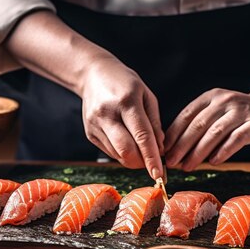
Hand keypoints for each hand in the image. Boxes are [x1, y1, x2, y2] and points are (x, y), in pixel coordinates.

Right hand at [79, 56, 163, 178]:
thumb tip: (160, 148)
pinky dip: (123, 153)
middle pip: (126, 151)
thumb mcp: (146, 95)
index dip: (151, 158)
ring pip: (118, 155)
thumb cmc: (124, 83)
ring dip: (133, 159)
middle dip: (142, 162)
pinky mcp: (90, 133)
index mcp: (126, 101)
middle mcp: (108, 114)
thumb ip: (154, 122)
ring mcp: (95, 125)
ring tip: (140, 148)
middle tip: (152, 161)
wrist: (92, 74)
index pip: (142, 136)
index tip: (159, 174)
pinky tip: (127, 141)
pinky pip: (110, 152)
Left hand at [164, 88, 249, 170]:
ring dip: (198, 152)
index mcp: (210, 97)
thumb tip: (174, 150)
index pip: (186, 115)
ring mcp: (241, 111)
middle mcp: (224, 101)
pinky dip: (223, 151)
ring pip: (214, 133)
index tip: (162, 151)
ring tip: (187, 166)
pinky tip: (213, 162)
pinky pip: (236, 139)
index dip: (173, 134)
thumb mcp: (217, 113)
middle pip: (198, 125)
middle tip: (171, 162)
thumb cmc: (239, 116)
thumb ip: (200, 127)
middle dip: (181, 145)